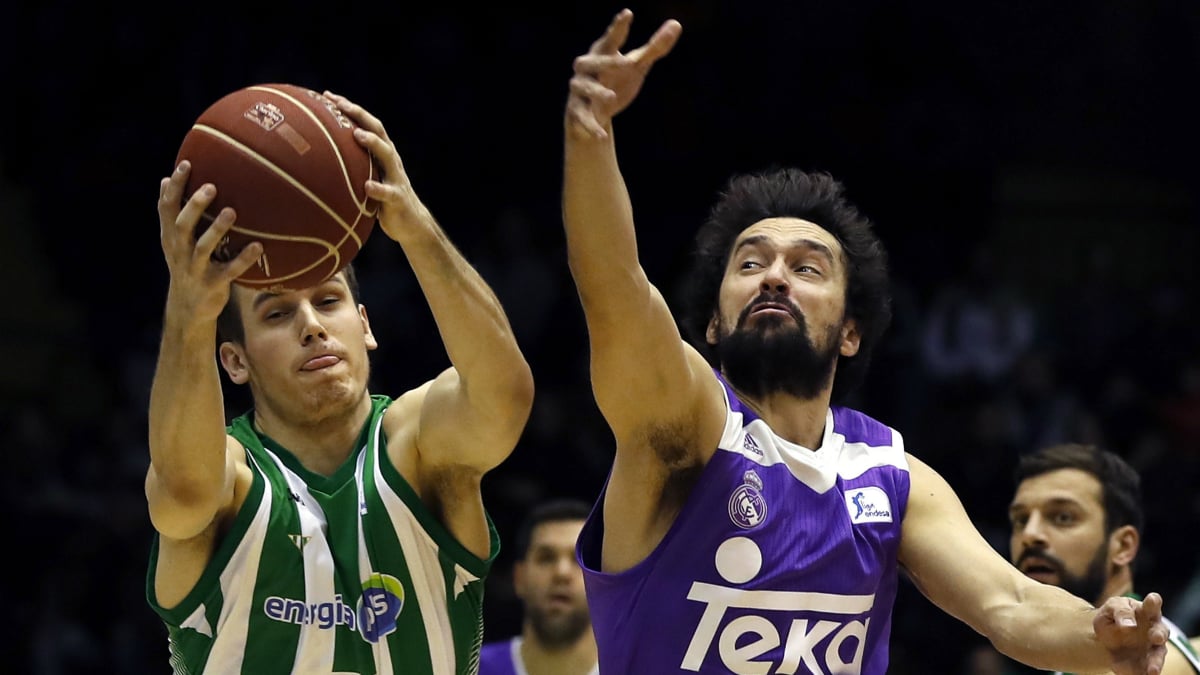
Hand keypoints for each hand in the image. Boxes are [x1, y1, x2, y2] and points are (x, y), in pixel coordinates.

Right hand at [158, 161, 261, 319]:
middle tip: (211, 186)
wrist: (188, 308)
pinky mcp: (212, 284)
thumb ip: (171, 213)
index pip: (167, 208)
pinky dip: (244, 259)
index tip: (186, 164)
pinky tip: (259, 246)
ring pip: (204, 247)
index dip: (175, 187)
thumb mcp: (174, 240)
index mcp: (171, 237)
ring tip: (232, 211)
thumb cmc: (186, 264)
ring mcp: (195, 268)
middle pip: (182, 225)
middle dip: (195, 205)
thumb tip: (164, 179)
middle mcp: (179, 250)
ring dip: (217, 229)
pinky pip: (230, 271)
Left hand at [324, 91, 431, 242]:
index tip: (328, 96)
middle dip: (359, 115)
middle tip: (340, 105)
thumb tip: (316, 159)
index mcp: (382, 153)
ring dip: (372, 143)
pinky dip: (378, 189)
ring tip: (357, 135)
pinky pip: (388, 193)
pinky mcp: (398, 198)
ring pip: (387, 154)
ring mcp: (396, 177)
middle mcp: (391, 160)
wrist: (411, 223)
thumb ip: (352, 166)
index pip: (366, 123)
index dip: (349, 108)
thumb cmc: (382, 199)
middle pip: (378, 130)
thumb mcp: (368, 178)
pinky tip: (367, 186)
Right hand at [566, 8, 681, 138]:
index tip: (628, 14)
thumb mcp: (637, 65)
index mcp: (602, 54)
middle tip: (627, 62)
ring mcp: (580, 91)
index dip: (618, 27)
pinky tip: (603, 136)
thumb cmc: (616, 80)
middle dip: (605, 61)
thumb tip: (676, 24)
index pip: (611, 39)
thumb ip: (655, 47)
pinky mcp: (576, 111)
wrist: (596, 113)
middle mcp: (587, 70)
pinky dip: (591, 126)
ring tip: (611, 98)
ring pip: (583, 88)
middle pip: (588, 61)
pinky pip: (581, 118)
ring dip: (597, 92)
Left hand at [1095, 592, 1168, 674]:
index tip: (1153, 599)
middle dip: (1159, 634)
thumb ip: (1120, 612)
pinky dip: (1138, 672)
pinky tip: (1129, 673)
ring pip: (1157, 656)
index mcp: (1145, 611)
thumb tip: (1129, 625)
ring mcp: (1151, 648)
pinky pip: (1143, 669)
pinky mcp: (1144, 662)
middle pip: (1161, 632)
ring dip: (1155, 663)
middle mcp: (1152, 630)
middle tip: (1156, 637)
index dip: (1153, 601)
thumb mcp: (1110, 609)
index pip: (1152, 604)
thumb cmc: (1112, 617)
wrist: (1103, 636)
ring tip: (1152, 670)